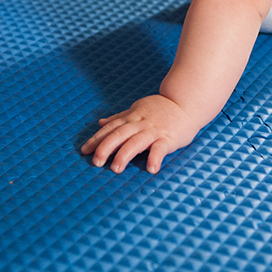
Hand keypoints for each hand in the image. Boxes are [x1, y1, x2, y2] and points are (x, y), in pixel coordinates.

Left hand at [80, 94, 200, 174]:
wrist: (187, 102)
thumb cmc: (161, 108)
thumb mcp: (138, 109)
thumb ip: (120, 117)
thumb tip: (100, 122)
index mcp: (132, 117)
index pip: (111, 128)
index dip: (97, 139)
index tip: (84, 151)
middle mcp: (141, 123)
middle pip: (120, 134)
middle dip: (106, 148)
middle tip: (96, 162)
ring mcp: (154, 130)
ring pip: (136, 142)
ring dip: (125, 154)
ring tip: (116, 169)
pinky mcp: (169, 138)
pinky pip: (161, 148)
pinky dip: (155, 158)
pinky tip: (151, 169)